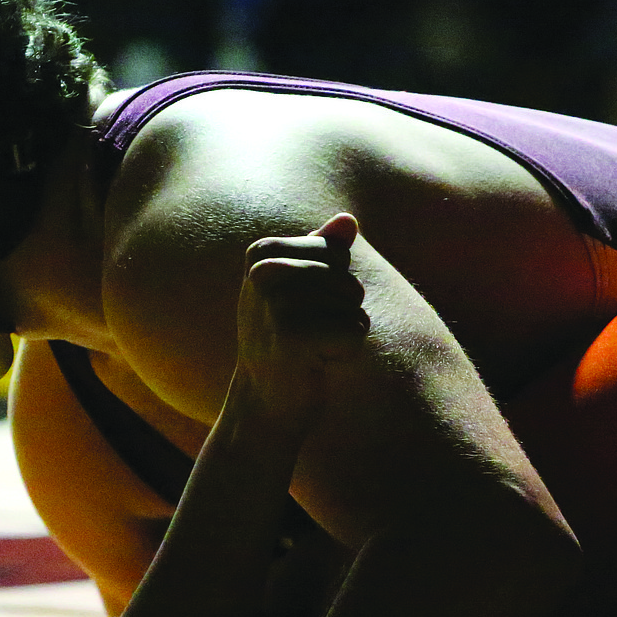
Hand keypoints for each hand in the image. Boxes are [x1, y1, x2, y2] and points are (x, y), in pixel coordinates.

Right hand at [235, 213, 369, 427]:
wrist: (265, 397)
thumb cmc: (285, 336)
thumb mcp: (299, 287)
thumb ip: (323, 249)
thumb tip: (348, 219)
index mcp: (261, 253)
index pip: (336, 253)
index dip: (332, 286)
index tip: (302, 310)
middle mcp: (263, 273)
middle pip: (347, 279)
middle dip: (341, 311)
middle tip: (306, 335)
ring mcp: (275, 304)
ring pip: (354, 305)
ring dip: (343, 332)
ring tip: (310, 348)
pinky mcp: (292, 337)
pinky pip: (355, 331)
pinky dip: (346, 352)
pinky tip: (315, 363)